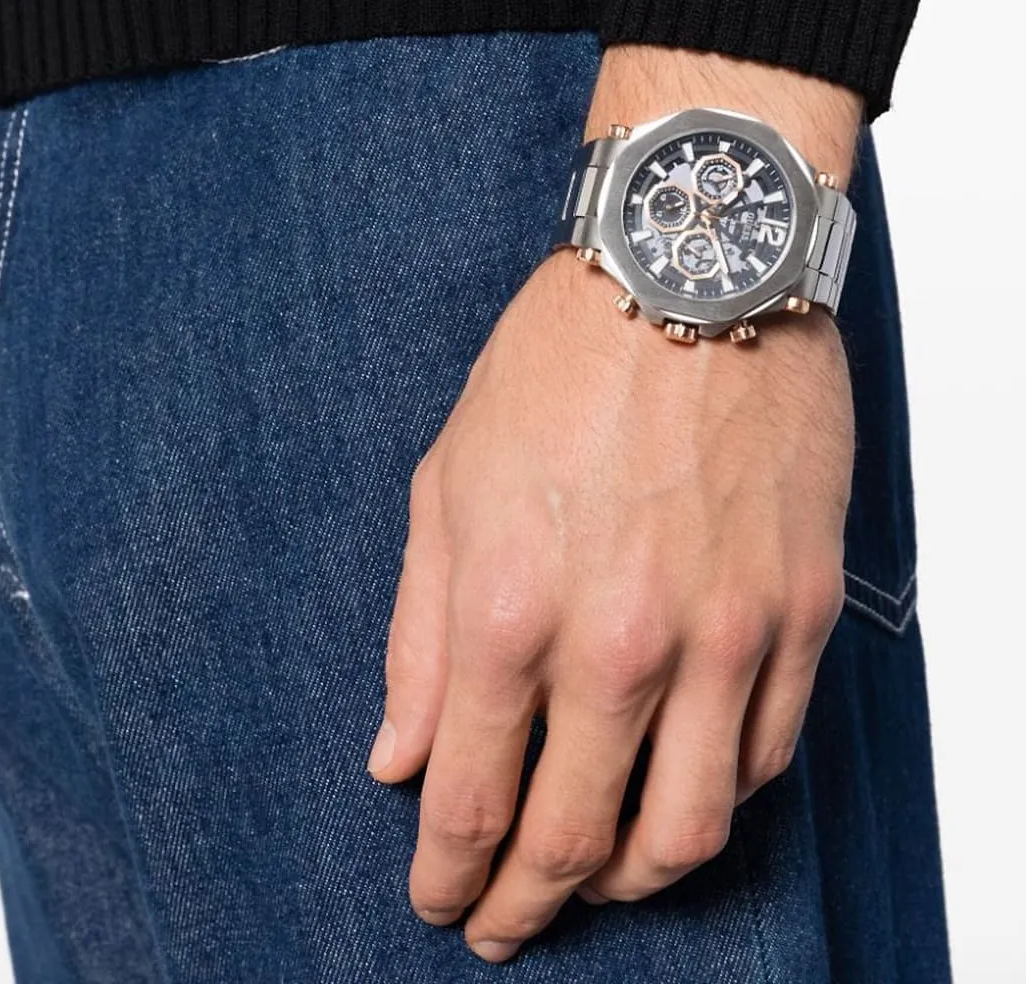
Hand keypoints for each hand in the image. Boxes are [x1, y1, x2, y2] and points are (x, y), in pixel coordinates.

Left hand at [367, 48, 860, 962]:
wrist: (685, 277)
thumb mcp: (445, 489)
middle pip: (573, 842)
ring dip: (629, 882)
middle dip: (527, 906)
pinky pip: (765, 759)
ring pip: (687, 832)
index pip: (472, 801)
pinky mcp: (800, 613)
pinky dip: (713, 804)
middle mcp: (620, 641)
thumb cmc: (553, 371)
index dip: (450, 875)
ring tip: (592, 881)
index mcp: (511, 607)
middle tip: (503, 925)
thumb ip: (419, 640)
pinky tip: (675, 792)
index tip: (441, 902)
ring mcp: (725, 634)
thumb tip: (397, 762)